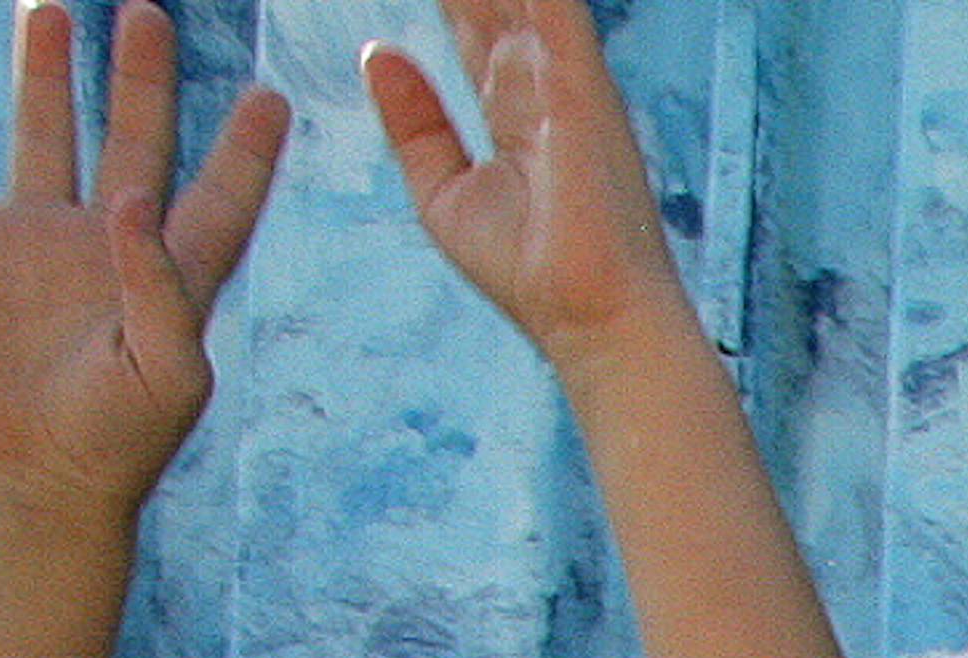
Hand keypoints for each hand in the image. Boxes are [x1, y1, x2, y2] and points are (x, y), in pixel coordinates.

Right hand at [0, 0, 289, 511]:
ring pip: (42, 134)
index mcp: (174, 273)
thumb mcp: (168, 373)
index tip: (272, 98)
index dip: (246, 151)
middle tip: (147, 13)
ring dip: (44, 74)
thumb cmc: (118, 442)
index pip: (219, 196)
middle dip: (141, 79)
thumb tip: (132, 198)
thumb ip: (163, 287)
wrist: (34, 482)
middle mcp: (108, 242)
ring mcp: (35, 240)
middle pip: (134, 140)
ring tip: (49, 9)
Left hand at [373, 0, 687, 362]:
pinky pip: (550, 0)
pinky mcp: (579, 79)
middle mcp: (540, 77)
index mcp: (511, 104)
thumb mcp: (442, 192)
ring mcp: (564, 73)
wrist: (587, 316)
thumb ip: (415, 121)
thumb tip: (380, 53)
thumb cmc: (528, 274)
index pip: (469, 17)